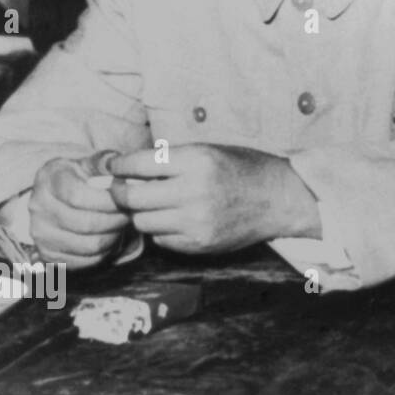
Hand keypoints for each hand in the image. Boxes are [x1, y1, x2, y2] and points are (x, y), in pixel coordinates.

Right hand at [29, 150, 131, 268]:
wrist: (63, 197)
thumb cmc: (85, 177)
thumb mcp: (93, 163)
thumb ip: (106, 163)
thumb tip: (119, 166)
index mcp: (49, 177)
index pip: (78, 196)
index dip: (109, 201)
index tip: (126, 199)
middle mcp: (38, 206)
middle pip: (85, 223)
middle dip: (116, 220)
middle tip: (130, 214)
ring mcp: (40, 233)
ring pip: (88, 245)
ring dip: (113, 237)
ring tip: (122, 224)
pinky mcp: (48, 254)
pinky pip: (85, 262)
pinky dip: (104, 253)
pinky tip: (110, 236)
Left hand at [106, 143, 320, 254]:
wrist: (280, 199)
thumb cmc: (243, 169)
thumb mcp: (209, 151)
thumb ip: (171, 160)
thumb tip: (127, 168)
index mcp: (197, 161)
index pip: (138, 164)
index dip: (118, 166)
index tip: (114, 167)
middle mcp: (194, 192)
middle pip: (132, 198)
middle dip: (120, 192)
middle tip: (121, 188)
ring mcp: (196, 221)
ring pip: (142, 222)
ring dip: (140, 213)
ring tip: (150, 204)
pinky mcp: (199, 243)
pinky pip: (161, 240)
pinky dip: (160, 229)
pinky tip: (173, 219)